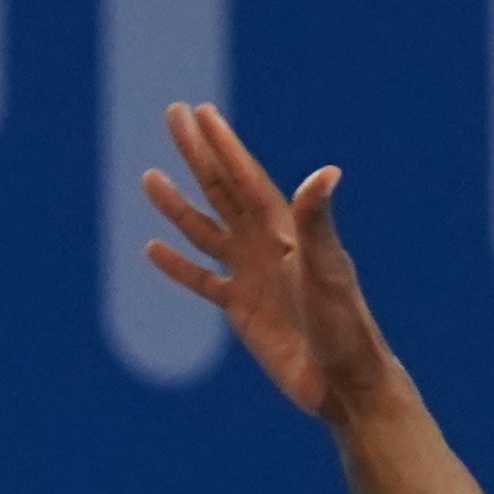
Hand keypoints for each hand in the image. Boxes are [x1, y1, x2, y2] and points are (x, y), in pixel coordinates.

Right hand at [138, 103, 402, 427]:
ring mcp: (252, 276)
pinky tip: (154, 249)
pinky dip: (178, 265)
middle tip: (174, 116)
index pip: (246, 177)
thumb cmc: (344, 325)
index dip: (223, 144)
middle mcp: (266, 245)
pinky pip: (202, 280)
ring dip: (178, 205)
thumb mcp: (327, 271)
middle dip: (198, 153)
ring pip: (204, 230)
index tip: (200, 112)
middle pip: (221, 190)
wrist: (343, 381)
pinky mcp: (241, 309)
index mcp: (286, 230)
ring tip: (149, 177)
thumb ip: (317, 223)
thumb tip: (325, 172)